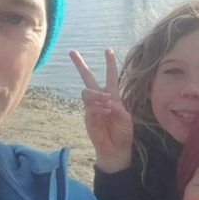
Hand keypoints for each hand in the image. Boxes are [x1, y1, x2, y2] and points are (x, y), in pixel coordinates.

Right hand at [70, 49, 133, 173]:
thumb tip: (108, 100)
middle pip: (88, 78)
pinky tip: (106, 111)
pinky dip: (98, 107)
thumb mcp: (126, 118)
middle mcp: (100, 99)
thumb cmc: (123, 132)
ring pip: (87, 92)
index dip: (110, 63)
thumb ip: (118, 108)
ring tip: (107, 103)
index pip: (111, 76)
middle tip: (72, 52)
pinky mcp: (88, 117)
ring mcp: (92, 107)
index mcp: (112, 96)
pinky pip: (90, 107)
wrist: (116, 149)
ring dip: (97, 95)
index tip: (108, 50)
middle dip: (80, 65)